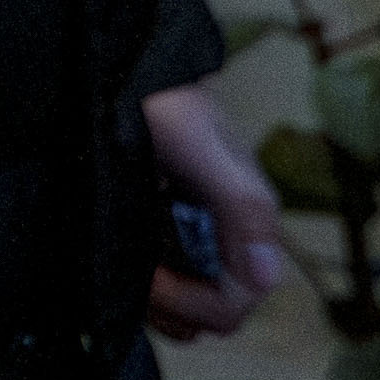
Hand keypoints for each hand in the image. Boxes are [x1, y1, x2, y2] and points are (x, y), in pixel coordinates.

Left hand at [143, 83, 292, 340]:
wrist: (125, 66)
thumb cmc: (165, 98)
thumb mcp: (201, 146)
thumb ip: (241, 205)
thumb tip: (263, 276)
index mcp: (247, 224)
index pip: (234, 303)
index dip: (191, 302)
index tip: (149, 276)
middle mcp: (225, 237)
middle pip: (210, 313)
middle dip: (172, 307)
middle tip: (132, 274)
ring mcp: (194, 238)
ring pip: (186, 308)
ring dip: (155, 301)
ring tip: (123, 264)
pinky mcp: (163, 234)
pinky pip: (164, 286)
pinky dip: (141, 284)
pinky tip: (116, 248)